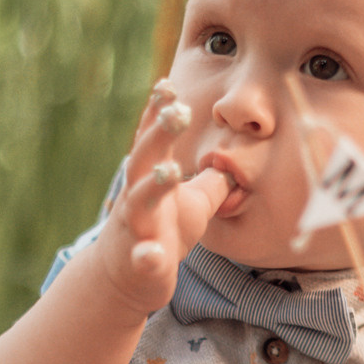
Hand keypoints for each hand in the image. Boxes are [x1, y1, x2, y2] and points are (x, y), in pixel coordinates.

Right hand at [95, 80, 231, 313]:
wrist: (125, 278)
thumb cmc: (163, 232)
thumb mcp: (194, 202)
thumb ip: (213, 179)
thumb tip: (239, 157)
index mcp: (150, 177)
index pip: (154, 139)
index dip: (160, 113)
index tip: (168, 85)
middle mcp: (137, 196)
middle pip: (144, 159)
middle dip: (159, 135)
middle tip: (177, 110)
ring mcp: (135, 228)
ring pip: (140, 203)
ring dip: (153, 187)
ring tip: (169, 170)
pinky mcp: (139, 262)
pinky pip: (142, 259)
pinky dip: (146, 257)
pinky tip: (152, 255)